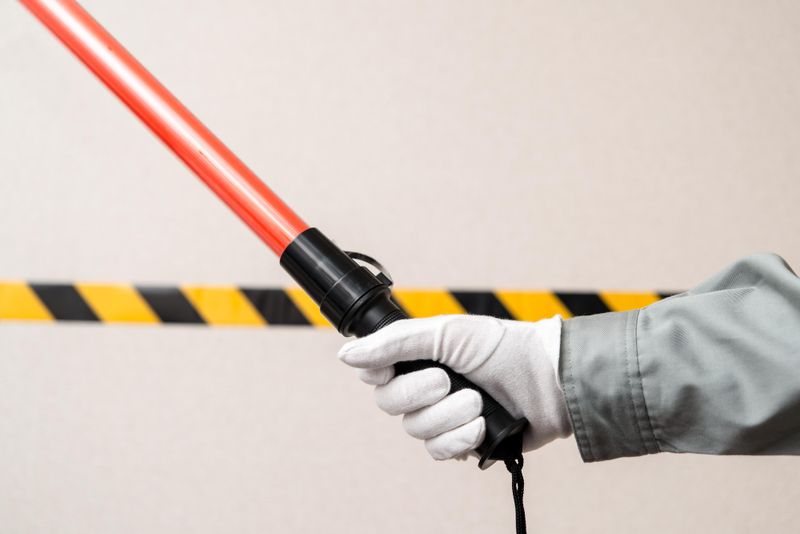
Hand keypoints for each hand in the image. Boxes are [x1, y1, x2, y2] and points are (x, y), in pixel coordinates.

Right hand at [338, 314, 571, 460]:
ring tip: (478, 402)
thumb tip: (346, 354)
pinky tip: (480, 426)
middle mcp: (425, 387)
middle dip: (421, 394)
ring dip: (449, 416)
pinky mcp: (461, 441)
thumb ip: (394, 342)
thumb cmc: (501, 348)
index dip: (379, 374)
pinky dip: (459, 438)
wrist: (548, 381)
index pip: (375, 373)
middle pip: (390, 404)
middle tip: (449, 380)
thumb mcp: (445, 332)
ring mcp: (443, 416)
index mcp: (418, 357)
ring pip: (416, 430)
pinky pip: (439, 452)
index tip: (391, 370)